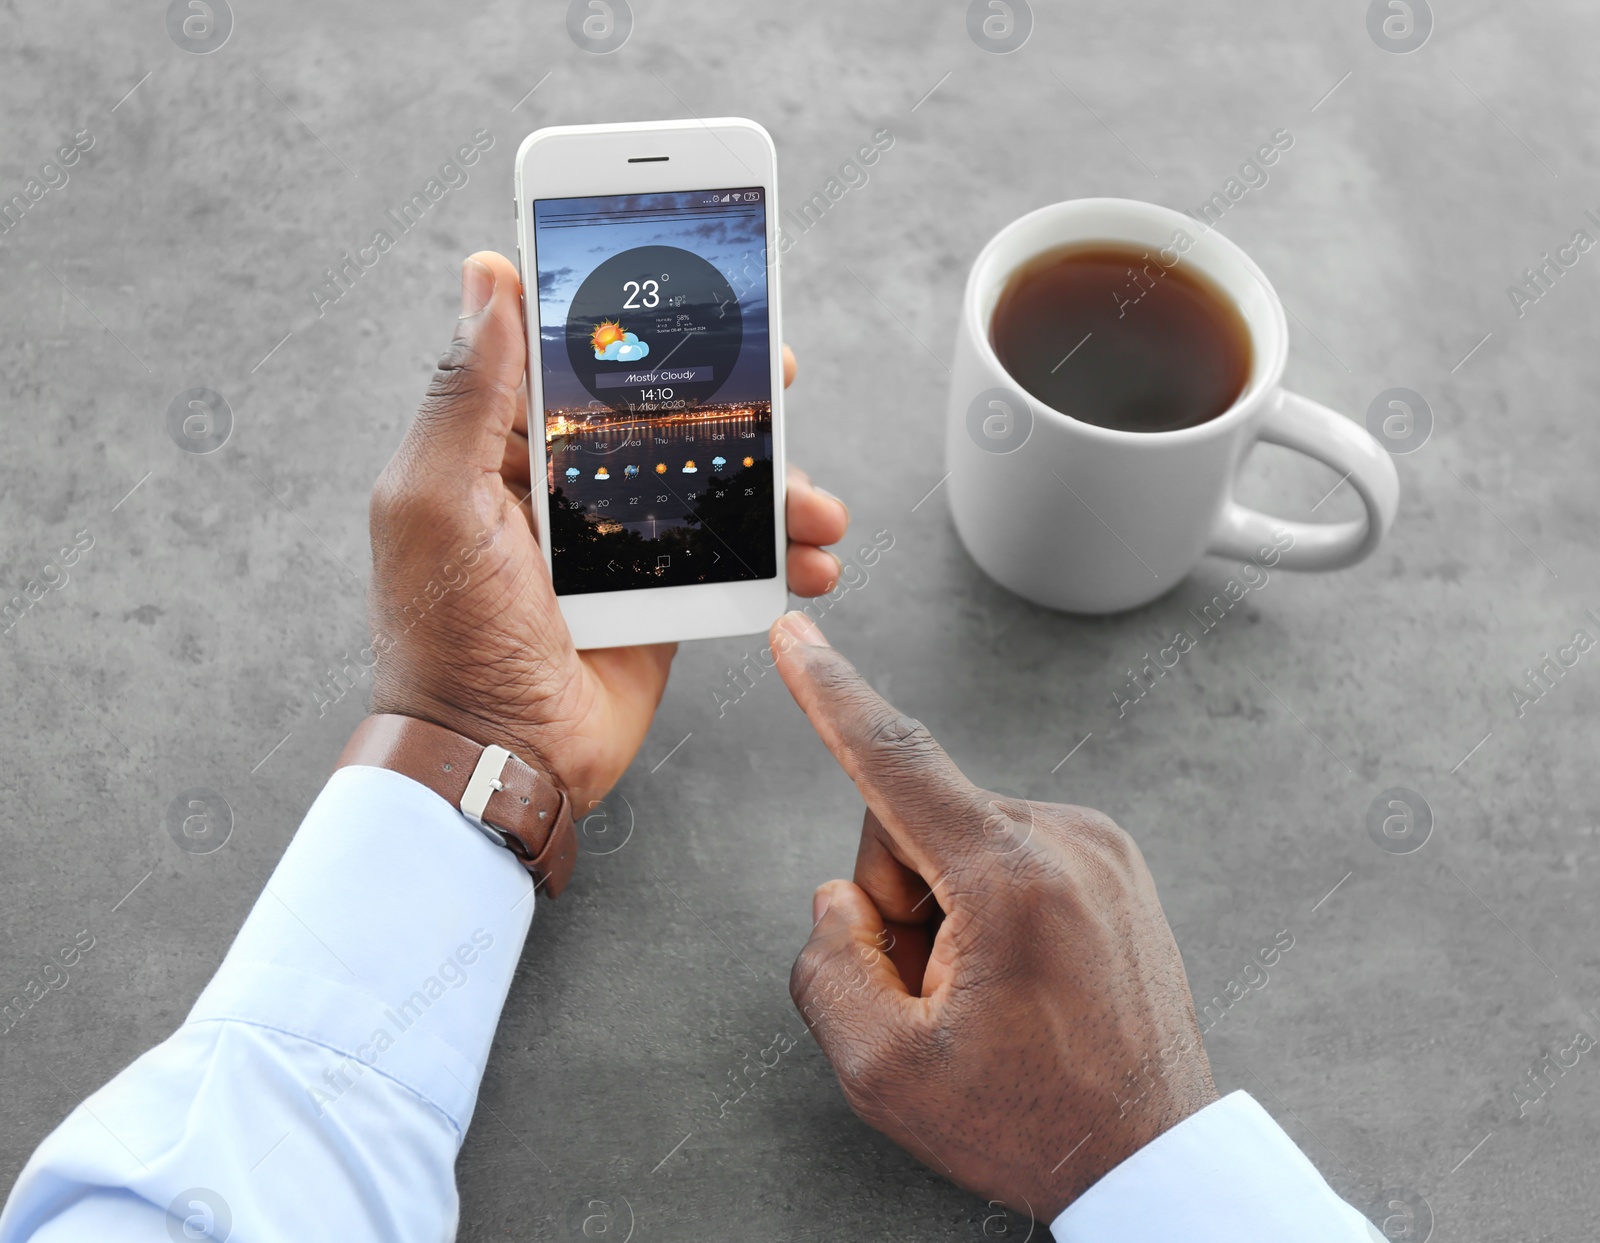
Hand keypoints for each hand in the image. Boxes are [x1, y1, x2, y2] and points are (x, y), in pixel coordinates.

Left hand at [365, 252, 848, 813]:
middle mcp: (561, 487)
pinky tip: (814, 558)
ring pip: (708, 483)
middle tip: (781, 375)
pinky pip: (728, 555)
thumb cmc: (447, 633)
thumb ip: (467, 392)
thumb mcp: (437, 500)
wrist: (498, 758)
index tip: (693, 287)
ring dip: (774, 484)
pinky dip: (779, 555)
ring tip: (818, 505)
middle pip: (659, 416)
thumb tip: (487, 274)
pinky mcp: (659, 596)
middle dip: (729, 399)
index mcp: (498, 450)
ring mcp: (616, 542)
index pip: (572, 362)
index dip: (631, 322)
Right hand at [769, 611, 1217, 1221]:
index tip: (796, 636)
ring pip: (959, 837)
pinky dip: (987, 904)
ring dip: (943, 908)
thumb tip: (838, 899)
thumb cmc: (1031, 1123)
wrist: (1153, 1160)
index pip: (895, 761)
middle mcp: (1067, 842)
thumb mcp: (884, 1072)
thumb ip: (826, 966)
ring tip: (984, 997)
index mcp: (1012, 880)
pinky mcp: (1114, 863)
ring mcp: (1101, 848)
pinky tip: (1018, 980)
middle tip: (931, 993)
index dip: (828, 696)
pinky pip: (1008, 852)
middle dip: (896, 899)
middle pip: (912, 819)